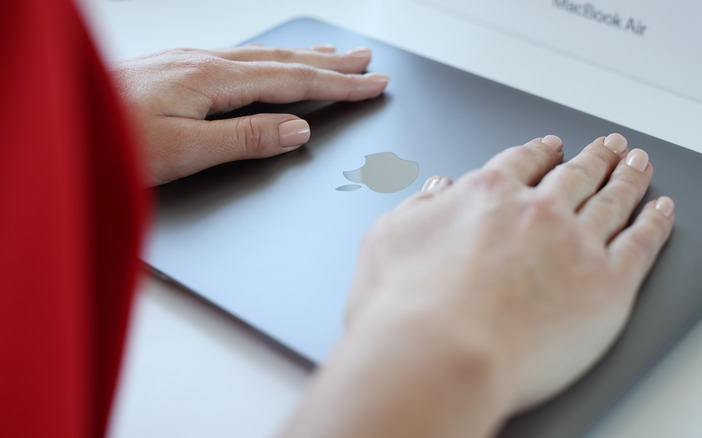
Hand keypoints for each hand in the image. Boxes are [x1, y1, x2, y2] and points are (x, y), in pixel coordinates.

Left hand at [110, 44, 389, 184]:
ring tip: (333, 55)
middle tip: (367, 61)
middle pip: (284, 60)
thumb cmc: (113, 141)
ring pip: (262, 56)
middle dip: (331, 63)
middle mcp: (204, 62)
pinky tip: (271, 62)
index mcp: (214, 80)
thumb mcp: (187, 151)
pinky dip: (270, 60)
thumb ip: (247, 138)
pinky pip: (239, 58)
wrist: (63, 123)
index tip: (373, 84)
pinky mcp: (175, 68)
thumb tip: (297, 130)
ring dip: (304, 57)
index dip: (339, 85)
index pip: (293, 82)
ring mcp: (188, 61)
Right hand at [280, 134, 674, 437]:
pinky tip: (662, 210)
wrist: (440, 354)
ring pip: (613, 198)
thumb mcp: (387, 241)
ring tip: (638, 163)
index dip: (539, 152)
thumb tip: (436, 190)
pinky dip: (656, 222)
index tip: (550, 147)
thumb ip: (417, 209)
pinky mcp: (607, 284)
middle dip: (593, 157)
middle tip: (608, 146)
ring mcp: (576, 243)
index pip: (520, 163)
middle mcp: (537, 211)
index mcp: (486, 196)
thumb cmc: (405, 308)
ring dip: (628, 177)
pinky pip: (642, 242)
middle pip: (574, 174)